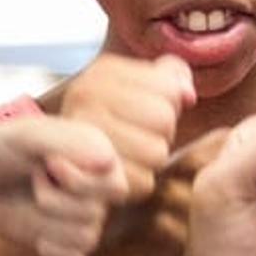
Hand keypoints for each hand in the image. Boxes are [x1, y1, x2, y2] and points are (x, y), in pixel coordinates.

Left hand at [0, 112, 148, 255]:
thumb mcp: (27, 136)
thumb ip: (67, 143)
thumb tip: (107, 160)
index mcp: (98, 157)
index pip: (116, 186)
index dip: (79, 181)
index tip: (49, 163)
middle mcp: (96, 189)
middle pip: (96, 213)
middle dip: (57, 201)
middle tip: (34, 181)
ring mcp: (82, 218)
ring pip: (86, 238)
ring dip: (49, 223)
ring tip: (31, 202)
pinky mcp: (66, 244)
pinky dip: (53, 251)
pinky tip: (35, 238)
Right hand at [51, 50, 192, 187]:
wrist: (67, 165)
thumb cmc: (116, 125)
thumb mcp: (141, 89)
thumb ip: (171, 78)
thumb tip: (188, 95)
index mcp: (102, 72)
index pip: (170, 89)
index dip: (168, 105)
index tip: (142, 112)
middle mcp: (85, 96)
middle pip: (164, 120)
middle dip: (160, 134)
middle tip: (135, 138)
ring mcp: (80, 136)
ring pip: (156, 152)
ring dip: (150, 161)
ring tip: (127, 156)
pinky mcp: (86, 177)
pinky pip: (142, 182)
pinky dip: (138, 183)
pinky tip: (119, 175)